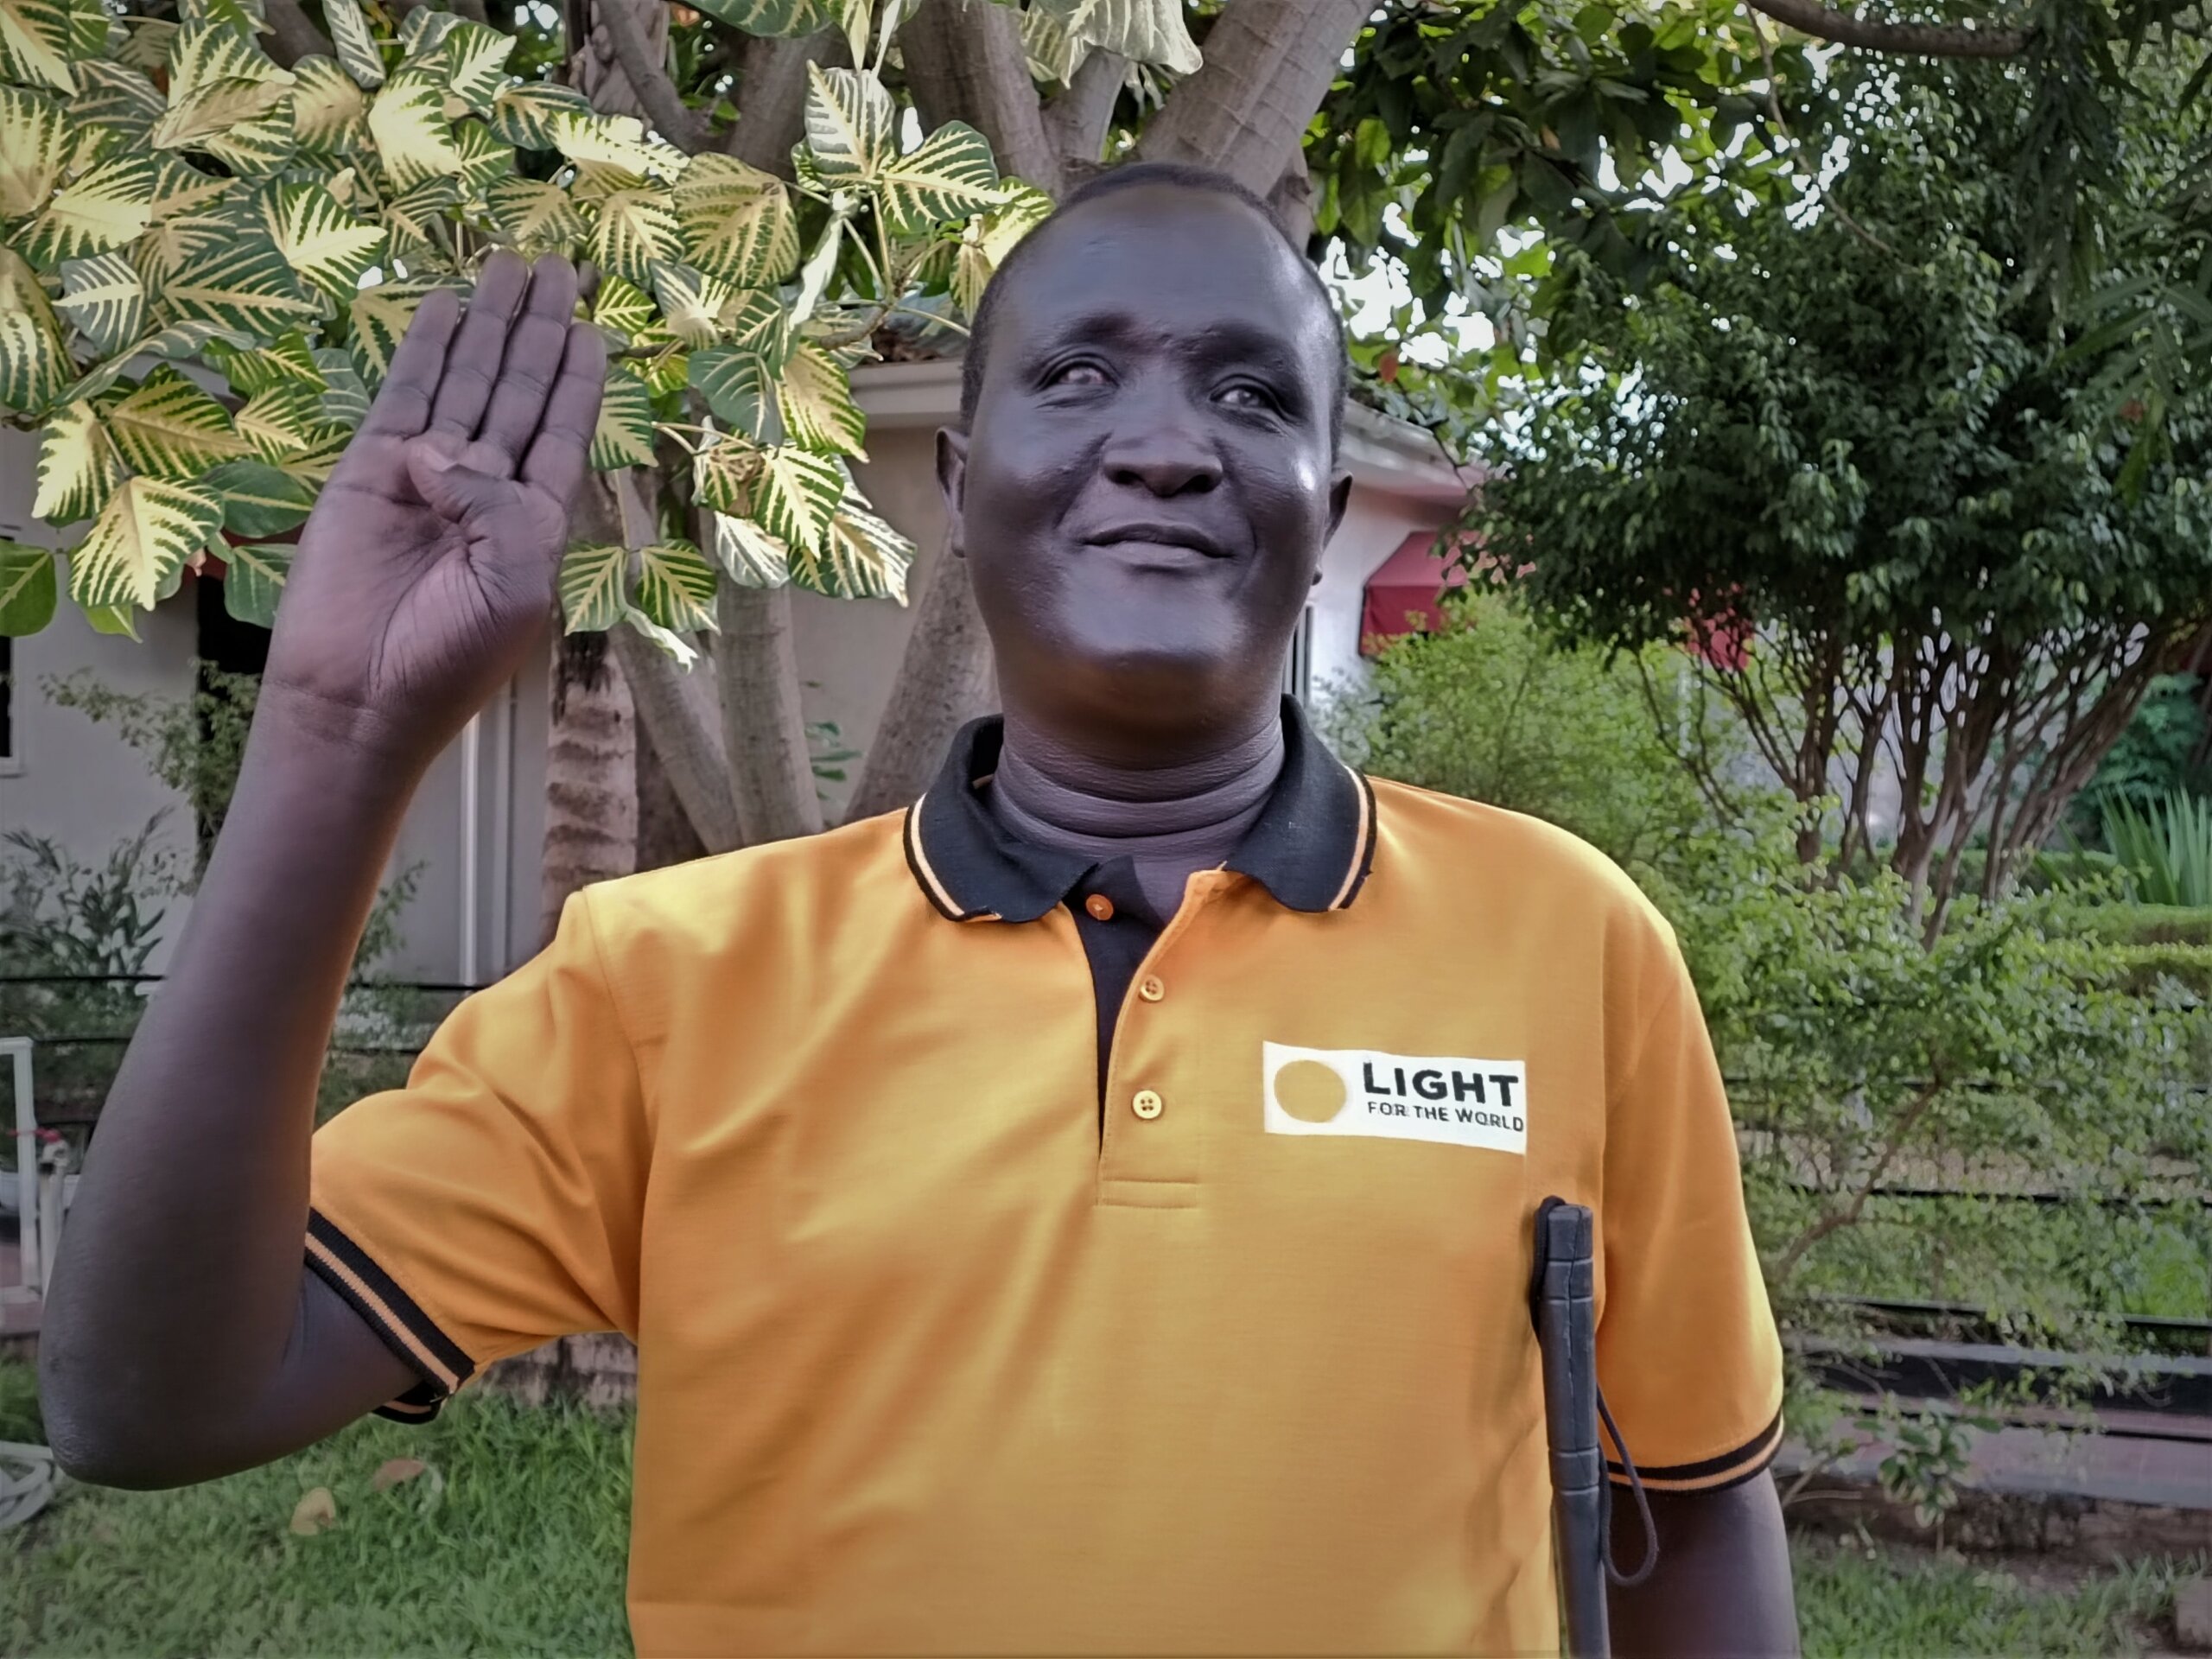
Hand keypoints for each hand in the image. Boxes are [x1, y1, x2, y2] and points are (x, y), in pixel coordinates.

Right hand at [262, 252, 604, 765]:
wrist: (359, 699)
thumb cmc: (452, 655)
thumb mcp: (516, 580)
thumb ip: (502, 504)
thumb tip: (442, 449)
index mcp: (533, 520)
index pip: (560, 431)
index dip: (577, 377)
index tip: (593, 324)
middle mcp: (485, 489)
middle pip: (517, 390)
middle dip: (537, 329)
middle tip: (557, 265)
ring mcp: (426, 476)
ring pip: (466, 381)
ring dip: (489, 325)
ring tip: (509, 265)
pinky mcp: (369, 471)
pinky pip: (405, 396)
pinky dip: (426, 350)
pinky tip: (445, 306)